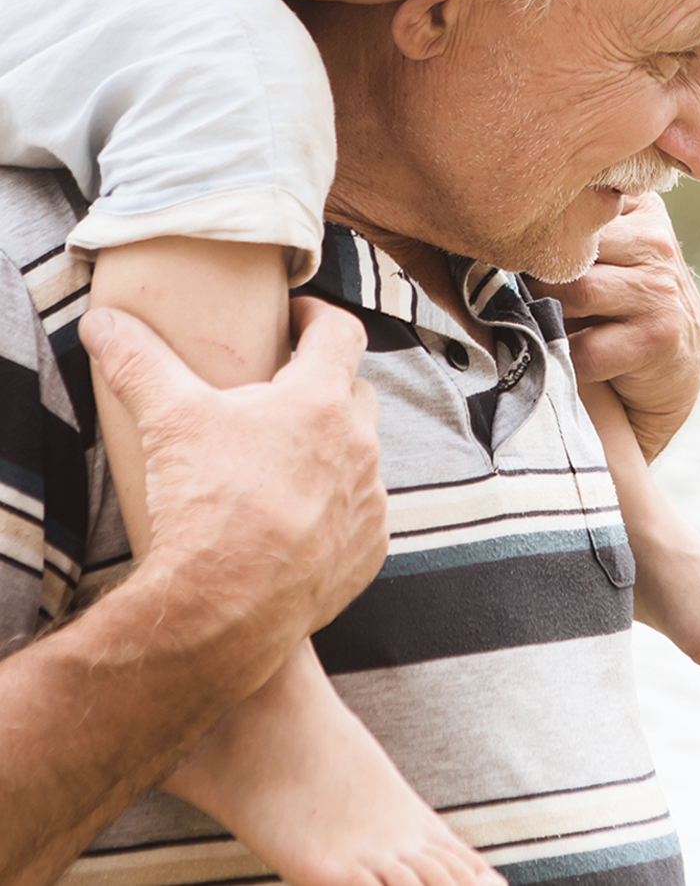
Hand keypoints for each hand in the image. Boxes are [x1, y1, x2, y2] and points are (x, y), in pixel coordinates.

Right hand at [80, 296, 386, 677]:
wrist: (223, 612)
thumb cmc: (204, 506)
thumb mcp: (168, 420)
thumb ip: (138, 361)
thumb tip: (101, 322)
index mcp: (321, 401)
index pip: (341, 332)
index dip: (317, 317)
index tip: (295, 319)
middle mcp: (359, 447)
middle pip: (354, 392)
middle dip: (323, 385)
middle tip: (281, 392)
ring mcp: (368, 502)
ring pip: (360, 456)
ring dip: (332, 450)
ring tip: (284, 459)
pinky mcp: (367, 552)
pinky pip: (361, 514)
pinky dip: (336, 507)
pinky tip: (297, 516)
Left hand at [525, 195, 699, 460]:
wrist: (675, 368)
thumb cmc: (620, 302)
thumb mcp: (605, 253)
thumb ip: (567, 231)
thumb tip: (487, 227)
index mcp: (638, 208)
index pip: (570, 205)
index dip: (530, 229)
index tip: (500, 243)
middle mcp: (656, 241)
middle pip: (567, 247)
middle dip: (531, 273)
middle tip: (510, 292)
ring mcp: (659, 289)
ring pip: (573, 290)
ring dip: (544, 312)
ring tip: (532, 321)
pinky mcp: (658, 337)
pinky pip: (586, 348)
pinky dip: (562, 359)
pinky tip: (557, 358)